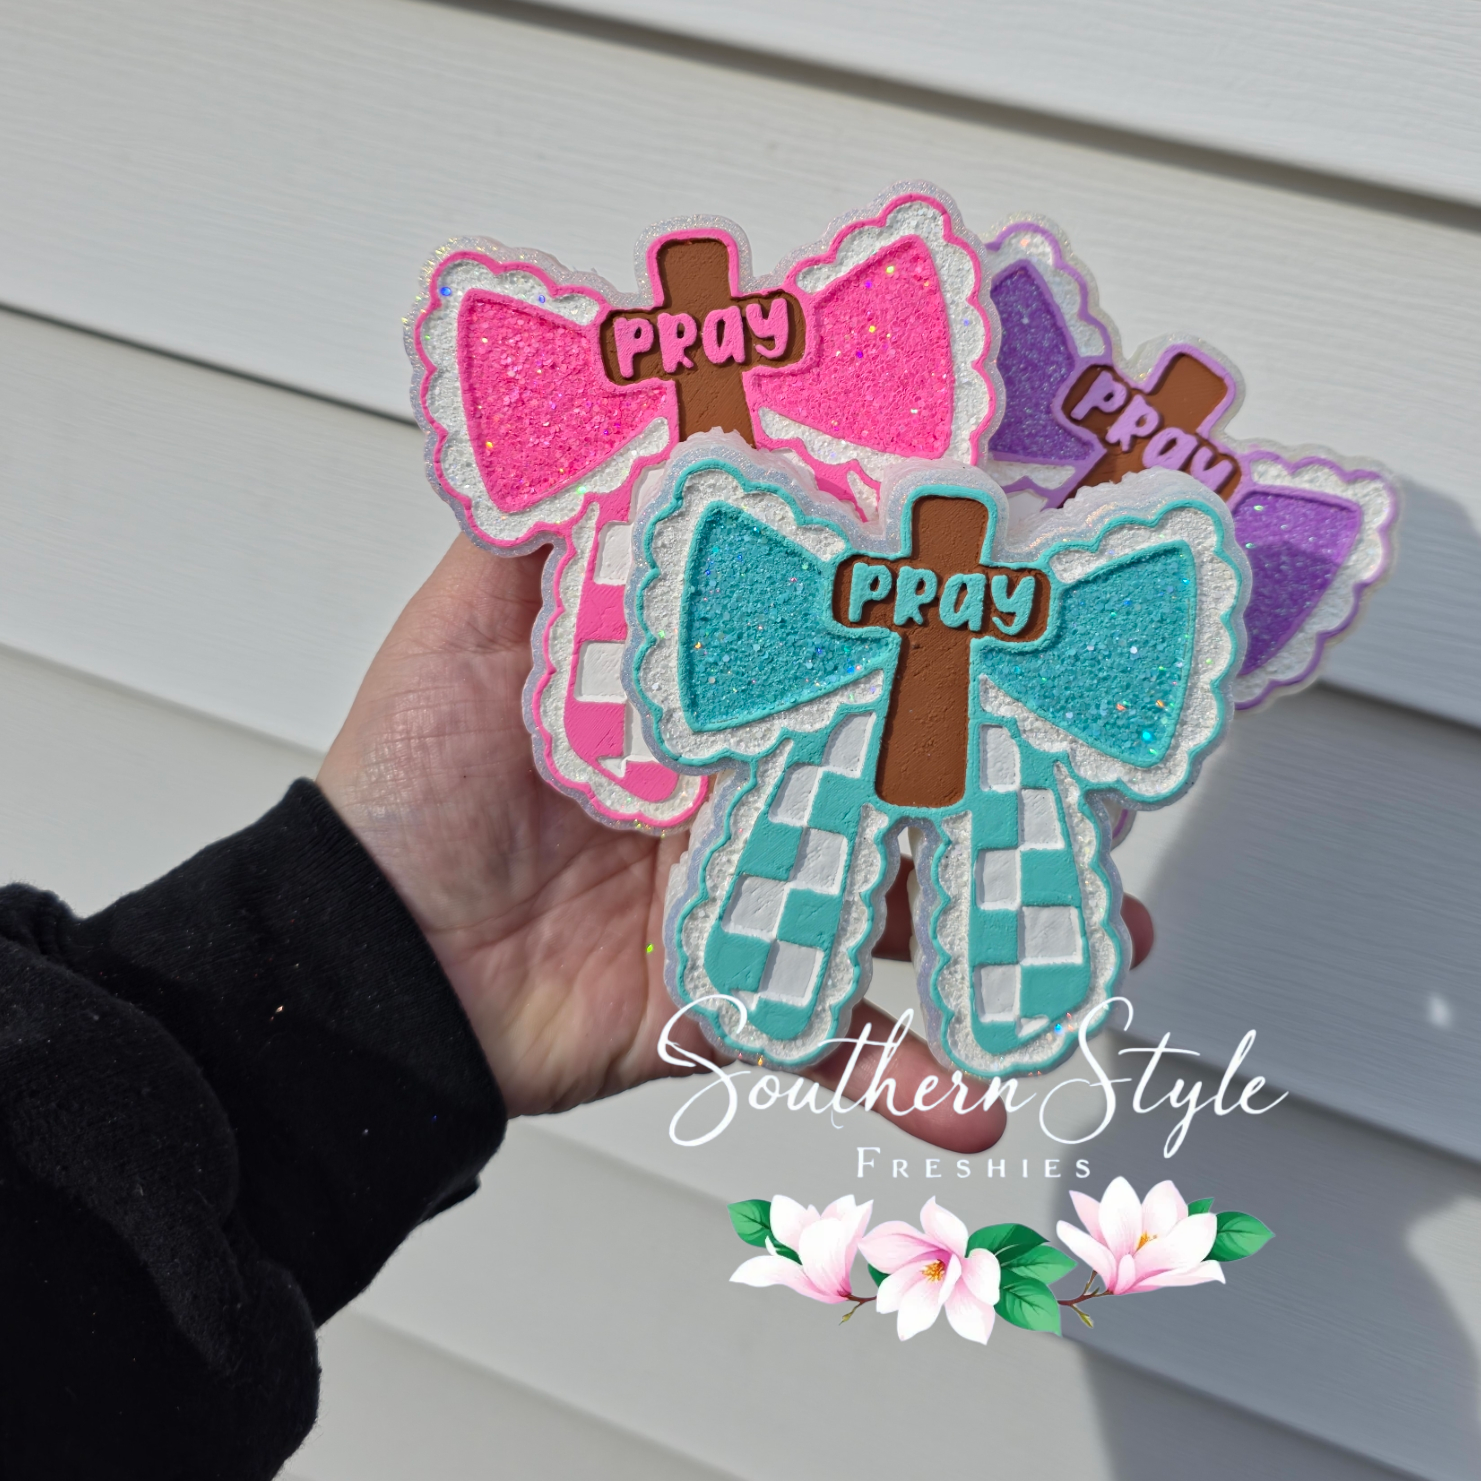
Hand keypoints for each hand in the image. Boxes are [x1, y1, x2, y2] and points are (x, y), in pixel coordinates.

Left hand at [319, 538, 1145, 1146]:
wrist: (365, 961)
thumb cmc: (407, 780)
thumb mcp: (470, 623)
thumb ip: (547, 517)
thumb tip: (605, 383)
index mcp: (707, 686)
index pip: (844, 634)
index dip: (934, 614)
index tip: (1028, 582)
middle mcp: (750, 783)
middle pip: (910, 767)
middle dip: (1018, 767)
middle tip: (1114, 755)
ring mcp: (756, 897)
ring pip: (911, 900)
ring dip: (1016, 921)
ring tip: (1111, 930)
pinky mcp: (739, 1002)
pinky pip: (842, 1040)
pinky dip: (915, 1076)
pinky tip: (981, 1097)